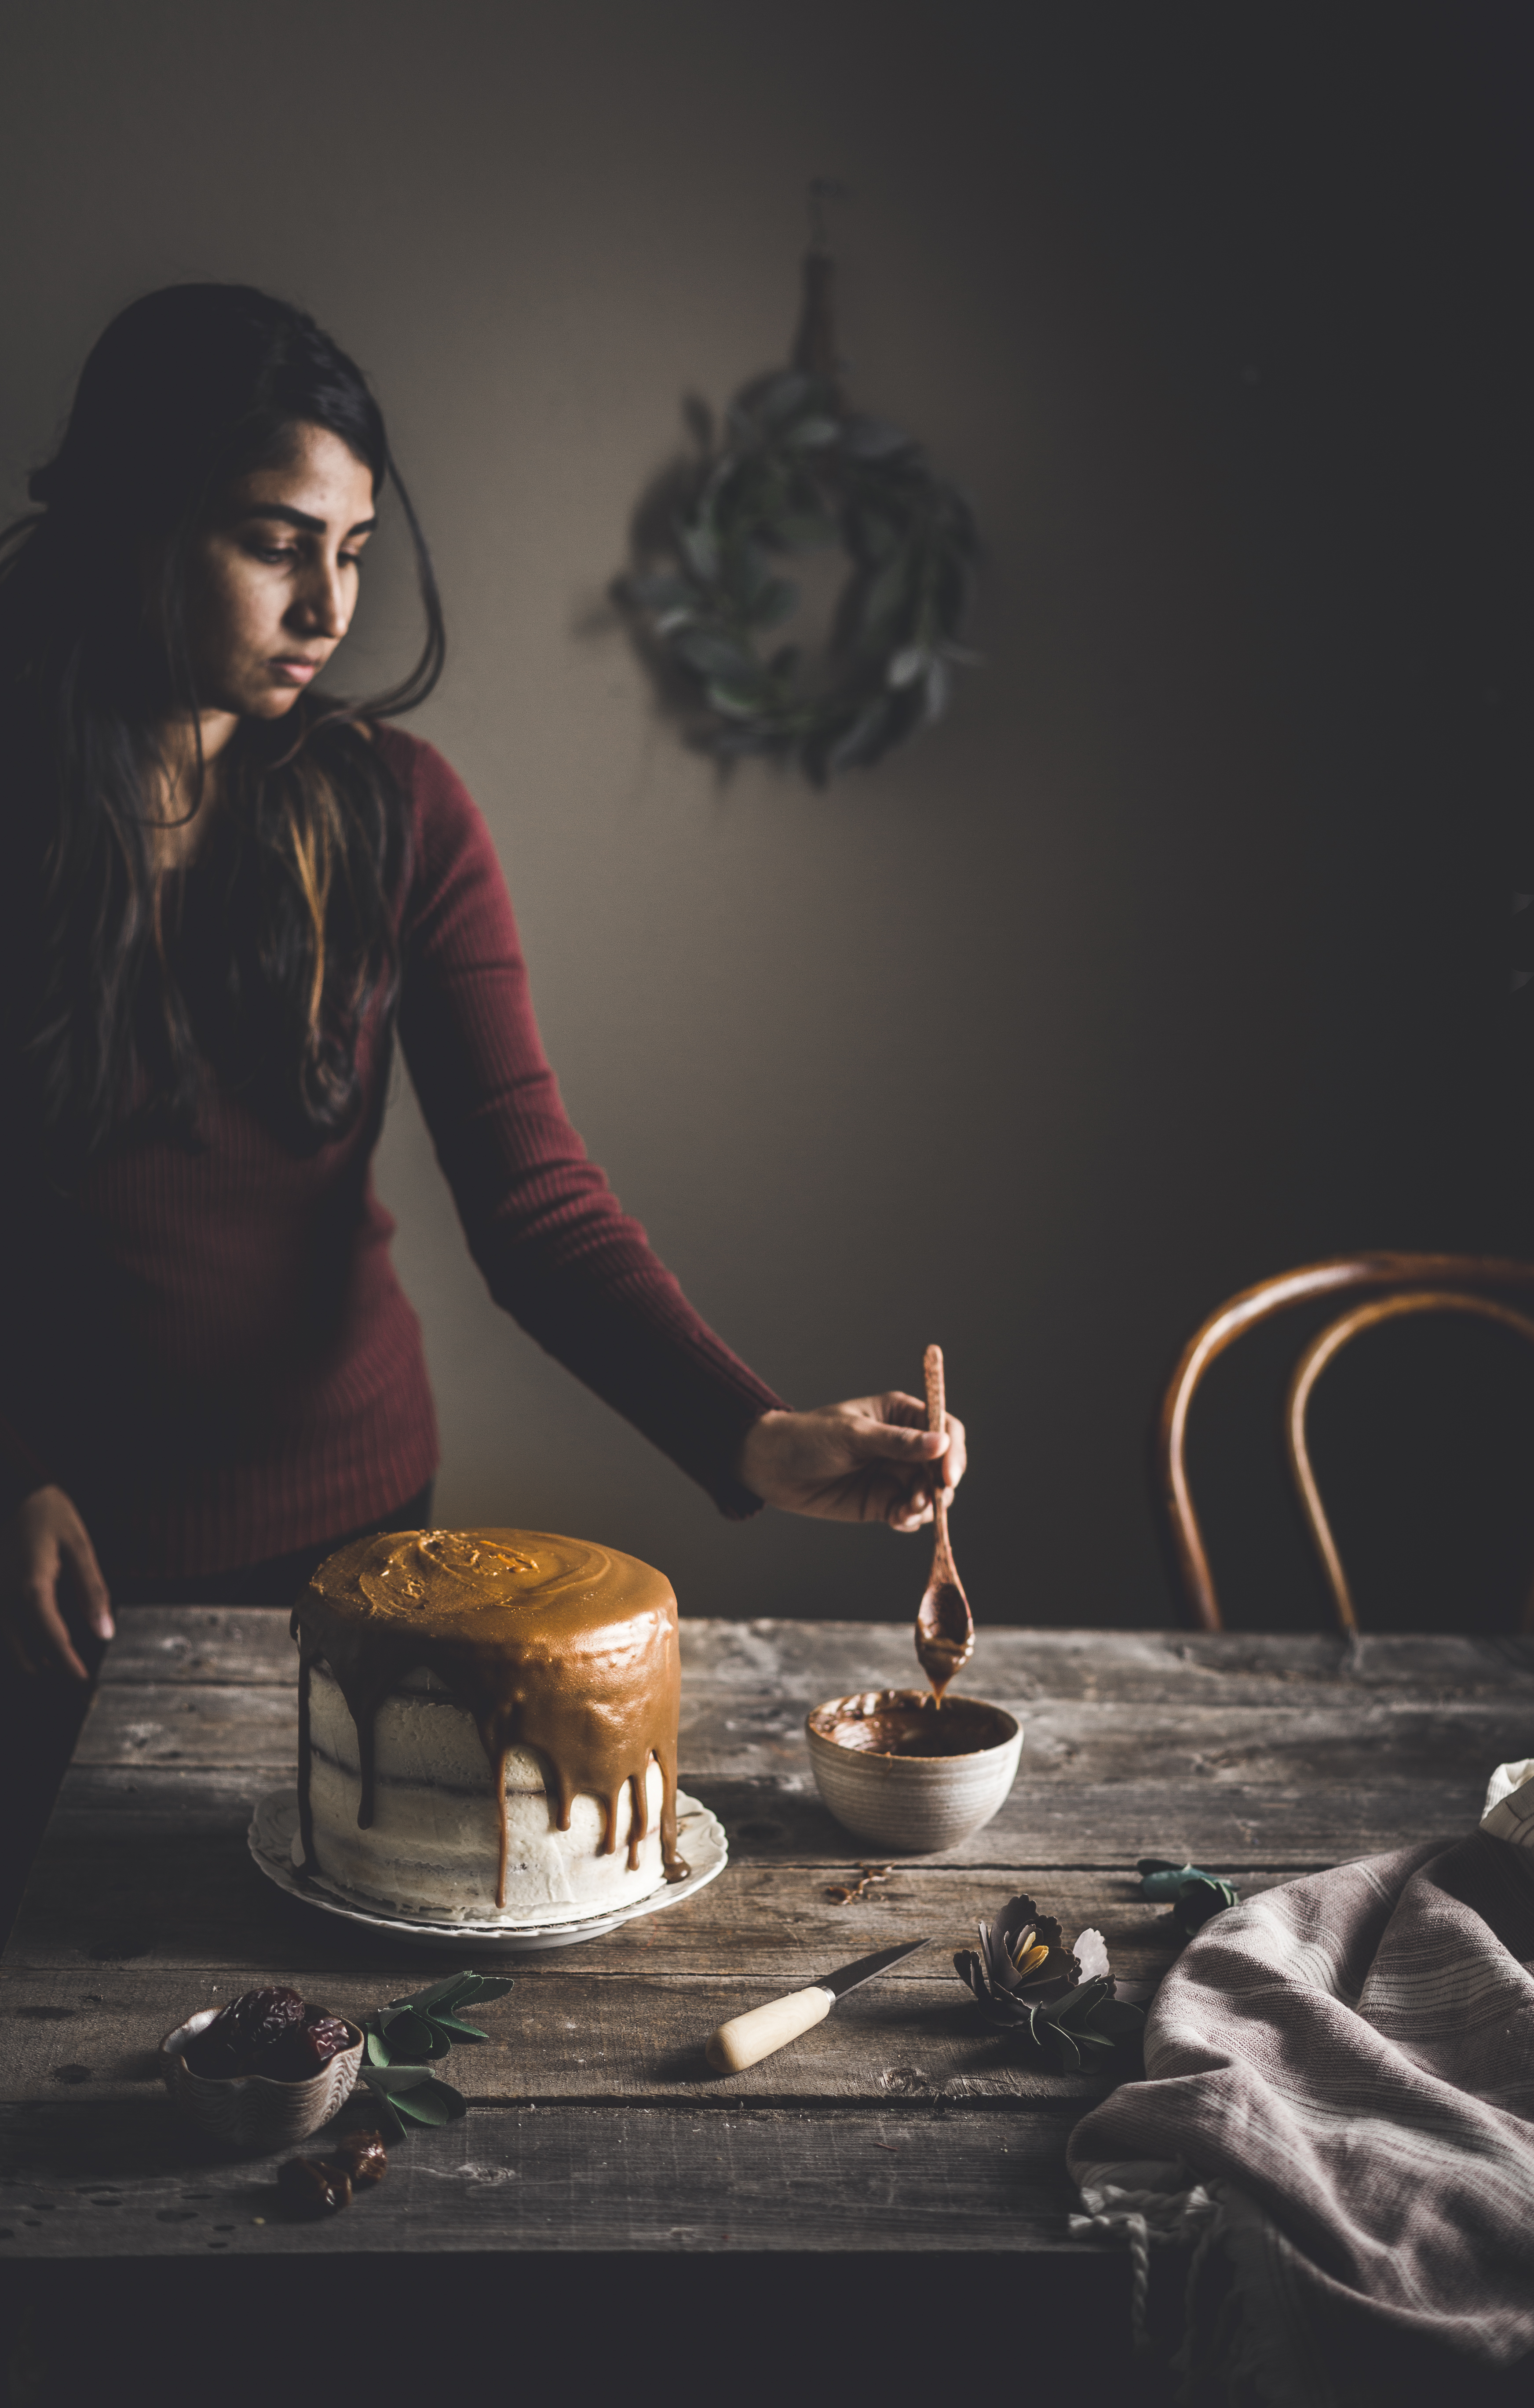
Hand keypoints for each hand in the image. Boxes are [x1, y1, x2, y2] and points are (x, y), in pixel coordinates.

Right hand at [0, 1486, 113, 1679]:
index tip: (83, 1680)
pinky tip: (38, 1641)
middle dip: (51, 1667)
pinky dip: (20, 1642)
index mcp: (33, 1586)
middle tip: (76, 1673)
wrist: (14, 1492)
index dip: (69, 1663)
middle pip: (26, 1650)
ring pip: (10, 1644)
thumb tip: (105, 1631)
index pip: (52, 1637)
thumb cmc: (49, 1514)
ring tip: (61, 1662)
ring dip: (33, 1658)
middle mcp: (7, 1597)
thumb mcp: (79, 1546)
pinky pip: (4, 1629)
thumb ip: (92, 1590)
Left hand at [736, 1394, 967, 1531]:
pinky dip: (910, 1519)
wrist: (772, 1468)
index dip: (953, 1450)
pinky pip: (910, 1513)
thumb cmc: (809, 1437)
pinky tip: (896, 1519)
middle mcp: (904, 1445)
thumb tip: (941, 1443)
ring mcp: (895, 1475)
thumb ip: (896, 1443)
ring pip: (931, 1494)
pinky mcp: (882, 1501)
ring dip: (927, 1505)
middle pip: (943, 1466)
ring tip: (905, 1510)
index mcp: (901, 1416)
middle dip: (939, 1485)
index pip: (944, 1428)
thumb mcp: (853, 1435)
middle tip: (924, 1499)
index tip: (949, 1474)